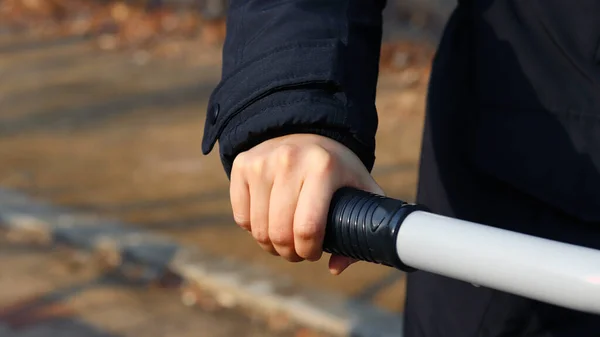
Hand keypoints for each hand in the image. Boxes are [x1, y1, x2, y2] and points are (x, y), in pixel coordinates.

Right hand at [230, 133, 383, 274]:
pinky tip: (268, 221)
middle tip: (297, 251)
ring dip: (270, 245)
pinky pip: (242, 217)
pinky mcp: (243, 165)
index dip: (309, 251)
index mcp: (323, 167)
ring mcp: (262, 162)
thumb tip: (335, 267)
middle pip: (280, 232)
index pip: (308, 228)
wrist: (307, 130)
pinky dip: (253, 228)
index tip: (315, 252)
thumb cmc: (337, 169)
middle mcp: (290, 160)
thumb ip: (362, 228)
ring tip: (283, 241)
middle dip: (289, 253)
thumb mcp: (361, 190)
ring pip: (258, 228)